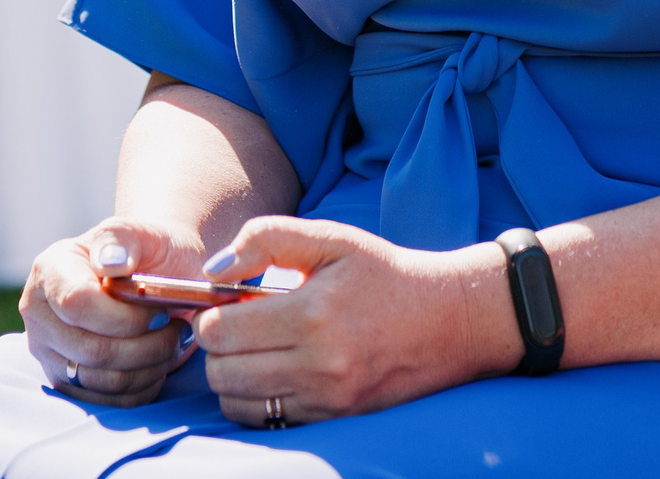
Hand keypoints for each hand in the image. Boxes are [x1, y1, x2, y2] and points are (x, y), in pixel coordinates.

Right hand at [21, 219, 201, 407]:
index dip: (124, 316)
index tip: (160, 310)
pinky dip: (142, 386)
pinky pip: (108, 401)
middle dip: (146, 345)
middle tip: (176, 329)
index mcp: (50, 271)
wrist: (154, 274)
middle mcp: (39, 314)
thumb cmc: (151, 251)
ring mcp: (49, 352)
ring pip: (102, 380)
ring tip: (170, 342)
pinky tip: (158, 361)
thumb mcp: (144, 232)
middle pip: (91, 350)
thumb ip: (125, 239)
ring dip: (149, 366)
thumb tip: (110, 261)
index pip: (76, 304)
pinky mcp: (67, 381)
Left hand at [187, 217, 517, 426]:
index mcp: (312, 314)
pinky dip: (257, 399)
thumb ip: (267, 239)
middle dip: (216, 347)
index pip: (220, 332)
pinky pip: (268, 421)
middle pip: (221, 372)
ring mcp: (328, 399)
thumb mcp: (332, 238)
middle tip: (234, 326)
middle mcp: (319, 364)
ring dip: (232, 375)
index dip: (209, 316)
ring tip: (254, 349)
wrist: (450, 319)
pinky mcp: (336, 419)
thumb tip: (214, 269)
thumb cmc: (385, 273)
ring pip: (237, 403)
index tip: (222, 303)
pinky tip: (274, 371)